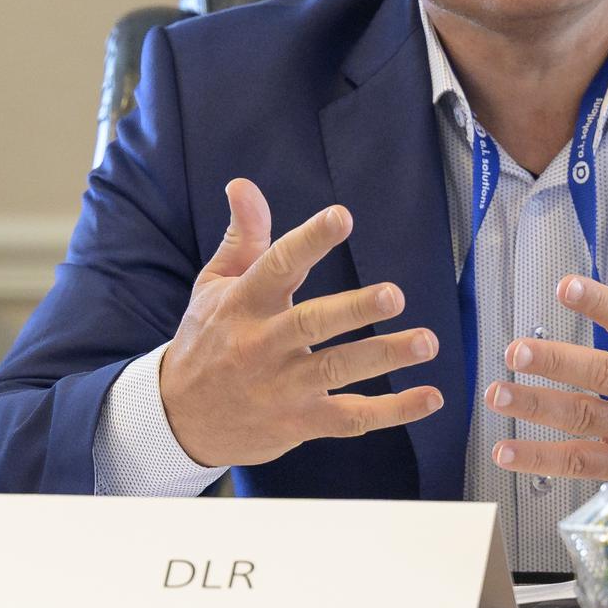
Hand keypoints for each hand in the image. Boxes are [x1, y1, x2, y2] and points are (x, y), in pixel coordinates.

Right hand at [159, 178, 442, 466]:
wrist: (178, 420)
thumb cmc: (207, 338)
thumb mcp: (214, 284)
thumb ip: (243, 236)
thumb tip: (243, 184)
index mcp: (244, 303)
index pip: (278, 265)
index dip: (310, 240)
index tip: (341, 217)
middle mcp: (262, 345)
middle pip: (312, 324)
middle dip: (355, 310)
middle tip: (394, 295)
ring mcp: (283, 388)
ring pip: (337, 370)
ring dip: (384, 356)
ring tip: (426, 341)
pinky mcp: (300, 422)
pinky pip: (351, 418)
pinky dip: (393, 411)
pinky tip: (430, 396)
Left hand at [484, 223, 607, 498]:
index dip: (600, 304)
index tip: (566, 286)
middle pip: (601, 377)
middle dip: (555, 364)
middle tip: (516, 351)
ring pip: (583, 420)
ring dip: (538, 408)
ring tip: (498, 394)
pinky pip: (582, 464)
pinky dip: (543, 460)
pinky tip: (506, 452)